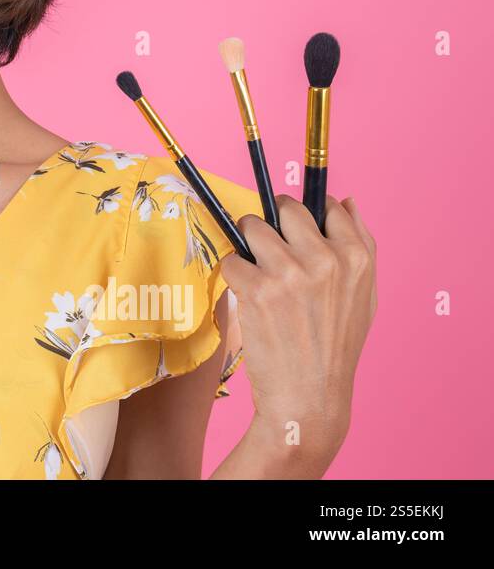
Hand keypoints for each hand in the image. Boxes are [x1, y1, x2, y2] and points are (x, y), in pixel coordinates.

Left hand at [220, 194, 376, 458]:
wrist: (310, 396)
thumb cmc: (336, 346)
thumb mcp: (365, 296)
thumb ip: (360, 245)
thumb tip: (346, 200)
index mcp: (357, 257)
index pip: (326, 206)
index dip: (306, 215)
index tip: (295, 228)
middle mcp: (326, 259)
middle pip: (284, 208)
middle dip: (272, 224)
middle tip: (270, 252)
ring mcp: (290, 272)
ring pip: (252, 227)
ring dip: (248, 247)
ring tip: (259, 275)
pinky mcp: (257, 288)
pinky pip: (231, 259)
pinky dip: (233, 275)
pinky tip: (249, 297)